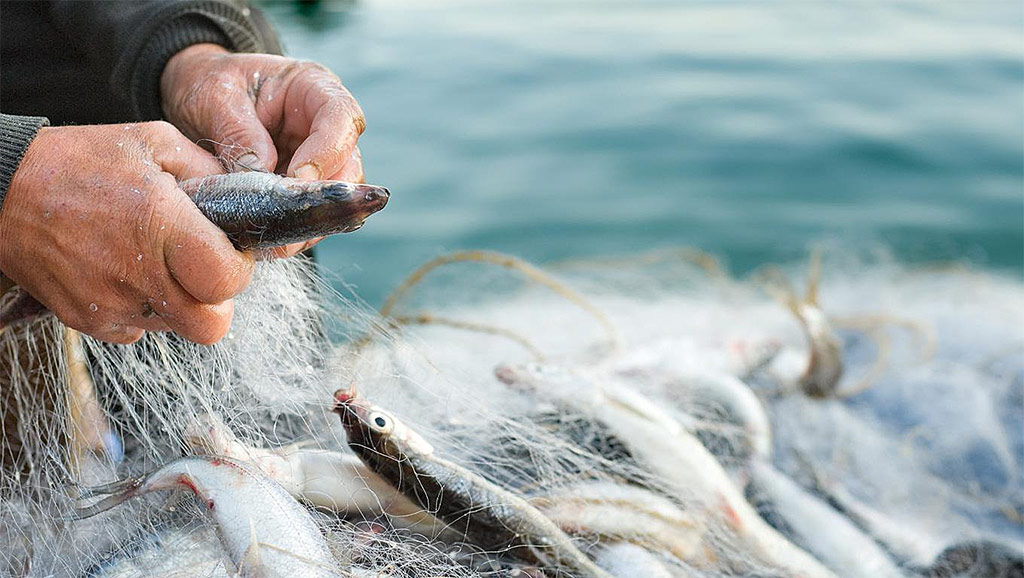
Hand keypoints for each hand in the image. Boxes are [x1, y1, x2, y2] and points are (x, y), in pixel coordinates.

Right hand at [0, 122, 253, 343]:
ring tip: (158, 261)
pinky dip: (143, 308)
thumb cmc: (77, 161)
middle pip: (211, 325)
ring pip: (176, 328)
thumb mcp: (152, 142)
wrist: (1, 189)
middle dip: (218, 299)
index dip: (240, 268)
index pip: (228, 281)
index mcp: (160, 226)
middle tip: (204, 269)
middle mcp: (137, 274)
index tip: (230, 251)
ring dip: (181, 302)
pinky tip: (127, 271)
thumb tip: (249, 194)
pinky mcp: (87, 321)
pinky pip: (137, 330)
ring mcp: (109, 304)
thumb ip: (209, 170)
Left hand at [161, 44, 366, 257]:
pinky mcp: (302, 188)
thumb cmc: (208, 83)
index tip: (298, 179)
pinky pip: (310, 214)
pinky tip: (270, 241)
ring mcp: (318, 159)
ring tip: (276, 238)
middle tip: (288, 219)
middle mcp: (325, 126)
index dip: (328, 152)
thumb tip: (259, 175)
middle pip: (349, 165)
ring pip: (335, 198)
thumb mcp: (215, 96)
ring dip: (309, 220)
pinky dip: (293, 230)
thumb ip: (238, 132)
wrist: (193, 97)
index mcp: (312, 88)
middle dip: (323, 196)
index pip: (342, 118)